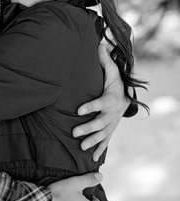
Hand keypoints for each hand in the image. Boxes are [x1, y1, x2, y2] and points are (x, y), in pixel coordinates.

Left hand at [73, 43, 128, 160]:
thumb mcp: (111, 71)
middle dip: (88, 128)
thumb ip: (103, 60)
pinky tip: (92, 158)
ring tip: (81, 148)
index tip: (78, 110)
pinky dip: (100, 149)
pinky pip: (106, 141)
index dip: (89, 106)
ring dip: (93, 141)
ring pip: (103, 134)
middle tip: (75, 133)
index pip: (99, 103)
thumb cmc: (114, 82)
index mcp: (110, 99)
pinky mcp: (110, 130)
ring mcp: (111, 123)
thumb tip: (99, 42)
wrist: (126, 97)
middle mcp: (111, 113)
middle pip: (100, 122)